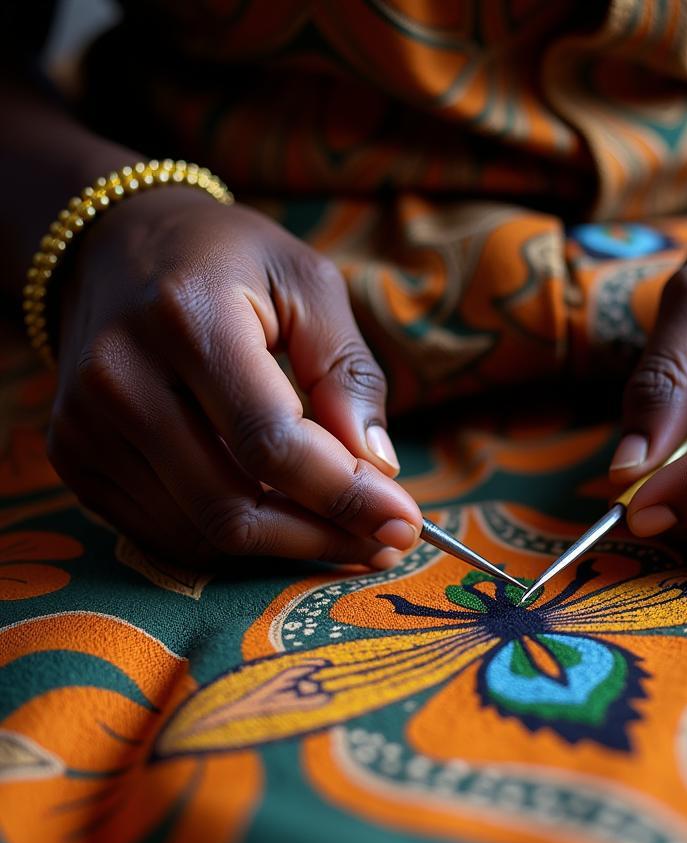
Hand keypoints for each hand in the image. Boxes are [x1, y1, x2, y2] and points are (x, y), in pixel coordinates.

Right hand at [48, 187, 420, 567]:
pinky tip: (280, 516)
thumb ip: (346, 373)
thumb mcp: (308, 285)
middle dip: (320, 538)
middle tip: (383, 543)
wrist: (113, 246)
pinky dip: (234, 539)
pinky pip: (166, 534)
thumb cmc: (228, 262)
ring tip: (341, 527)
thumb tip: (378, 468)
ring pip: (200, 533)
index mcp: (187, 319)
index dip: (344, 495)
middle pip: (231, 506)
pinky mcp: (75, 457)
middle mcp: (121, 378)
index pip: (271, 441)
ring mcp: (86, 425)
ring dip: (284, 546)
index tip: (404, 523)